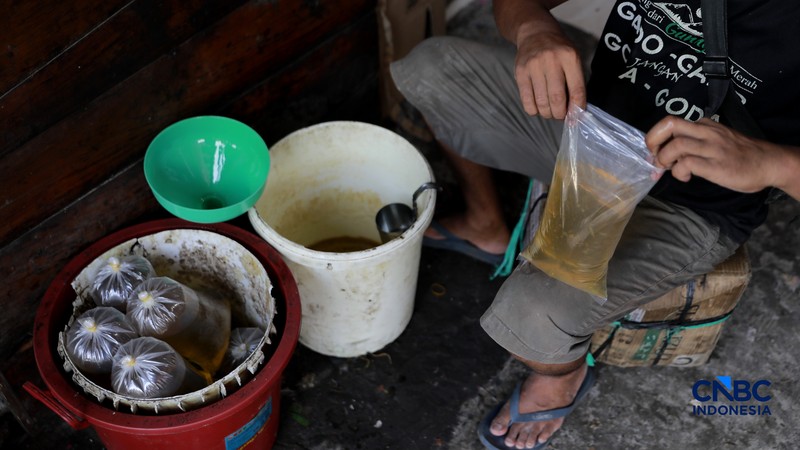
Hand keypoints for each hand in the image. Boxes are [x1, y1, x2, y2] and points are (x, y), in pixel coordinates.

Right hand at [513, 29, 585, 119]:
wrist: (535, 33)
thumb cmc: (558, 50)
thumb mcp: (572, 59)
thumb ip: (575, 82)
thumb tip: (575, 111)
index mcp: (569, 57)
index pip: (577, 90)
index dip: (577, 108)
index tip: (576, 117)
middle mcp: (551, 60)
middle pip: (557, 99)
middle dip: (560, 114)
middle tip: (560, 115)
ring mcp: (534, 66)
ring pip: (542, 102)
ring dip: (547, 113)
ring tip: (550, 111)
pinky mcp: (520, 72)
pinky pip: (527, 101)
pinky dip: (534, 110)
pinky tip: (537, 107)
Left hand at [645, 117, 777, 193]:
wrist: (769, 163)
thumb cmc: (740, 154)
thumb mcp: (716, 139)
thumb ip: (694, 141)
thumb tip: (668, 153)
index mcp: (705, 125)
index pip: (671, 122)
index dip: (657, 136)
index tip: (655, 150)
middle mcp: (707, 132)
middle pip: (669, 124)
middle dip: (652, 139)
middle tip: (653, 156)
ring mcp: (712, 148)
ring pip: (676, 145)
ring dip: (664, 159)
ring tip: (669, 169)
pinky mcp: (716, 165)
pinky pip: (687, 164)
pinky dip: (679, 172)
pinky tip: (685, 177)